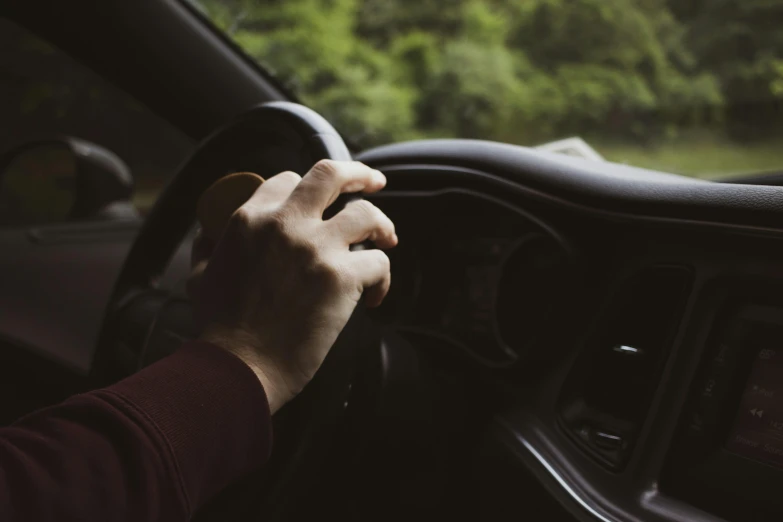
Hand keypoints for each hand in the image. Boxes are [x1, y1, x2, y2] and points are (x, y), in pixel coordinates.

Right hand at [189, 160, 397, 411]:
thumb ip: (208, 248)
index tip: (321, 202)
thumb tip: (208, 234)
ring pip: (367, 214)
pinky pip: (379, 263)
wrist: (239, 366)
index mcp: (251, 219)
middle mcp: (285, 224)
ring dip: (382, 225)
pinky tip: (375, 296)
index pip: (286, 180)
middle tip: (373, 182)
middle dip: (359, 174)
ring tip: (386, 239)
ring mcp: (316, 248)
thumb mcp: (199, 277)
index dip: (306, 188)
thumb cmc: (219, 329)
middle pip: (331, 174)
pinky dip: (383, 279)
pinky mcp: (342, 278)